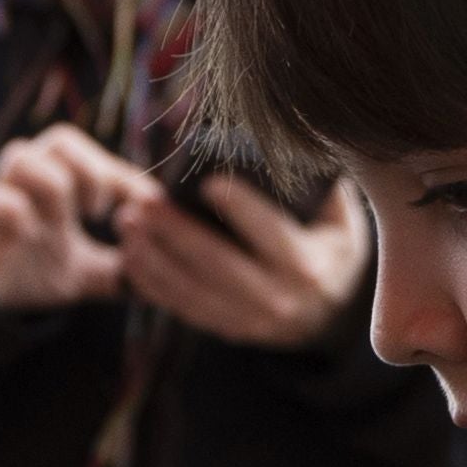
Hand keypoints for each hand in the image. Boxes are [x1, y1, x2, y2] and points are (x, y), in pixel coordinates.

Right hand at [0, 124, 140, 311]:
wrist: (0, 300)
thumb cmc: (47, 271)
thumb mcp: (97, 271)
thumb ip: (129, 265)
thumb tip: (172, 270)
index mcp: (63, 178)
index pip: (94, 154)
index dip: (122, 173)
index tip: (147, 203)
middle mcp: (32, 176)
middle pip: (60, 138)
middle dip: (91, 171)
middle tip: (102, 209)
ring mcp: (2, 191)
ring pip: (21, 156)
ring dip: (54, 186)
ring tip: (64, 223)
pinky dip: (18, 213)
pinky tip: (34, 237)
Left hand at [116, 171, 368, 349]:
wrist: (333, 311)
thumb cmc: (330, 244)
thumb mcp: (339, 216)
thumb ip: (316, 183)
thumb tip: (283, 138)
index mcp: (309, 264)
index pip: (271, 234)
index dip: (241, 209)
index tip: (207, 181)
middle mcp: (281, 299)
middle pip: (219, 264)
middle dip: (176, 232)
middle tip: (143, 201)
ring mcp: (252, 321)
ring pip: (194, 291)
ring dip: (154, 258)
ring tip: (126, 223)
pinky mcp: (229, 329)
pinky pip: (185, 309)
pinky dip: (153, 284)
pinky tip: (129, 257)